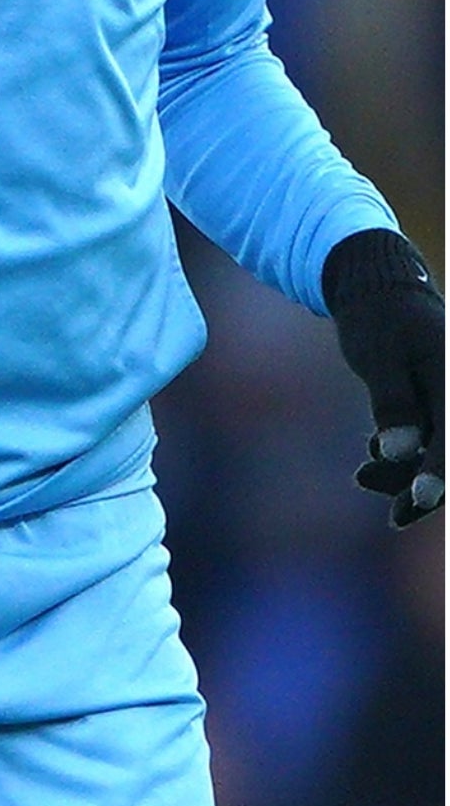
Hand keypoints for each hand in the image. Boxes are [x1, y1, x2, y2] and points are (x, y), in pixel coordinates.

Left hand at [323, 229, 444, 528]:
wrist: (377, 290)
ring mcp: (448, 400)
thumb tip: (401, 452)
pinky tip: (373, 463)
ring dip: (407, 471)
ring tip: (364, 476)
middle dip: (423, 483)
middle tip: (395, 515)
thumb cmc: (379, 320)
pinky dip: (403, 455)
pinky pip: (427, 439)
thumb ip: (393, 404)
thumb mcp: (380, 357)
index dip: (437, 473)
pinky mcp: (434, 404)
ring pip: (437, 449)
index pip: (449, 437)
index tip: (419, 501)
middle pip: (449, 451)